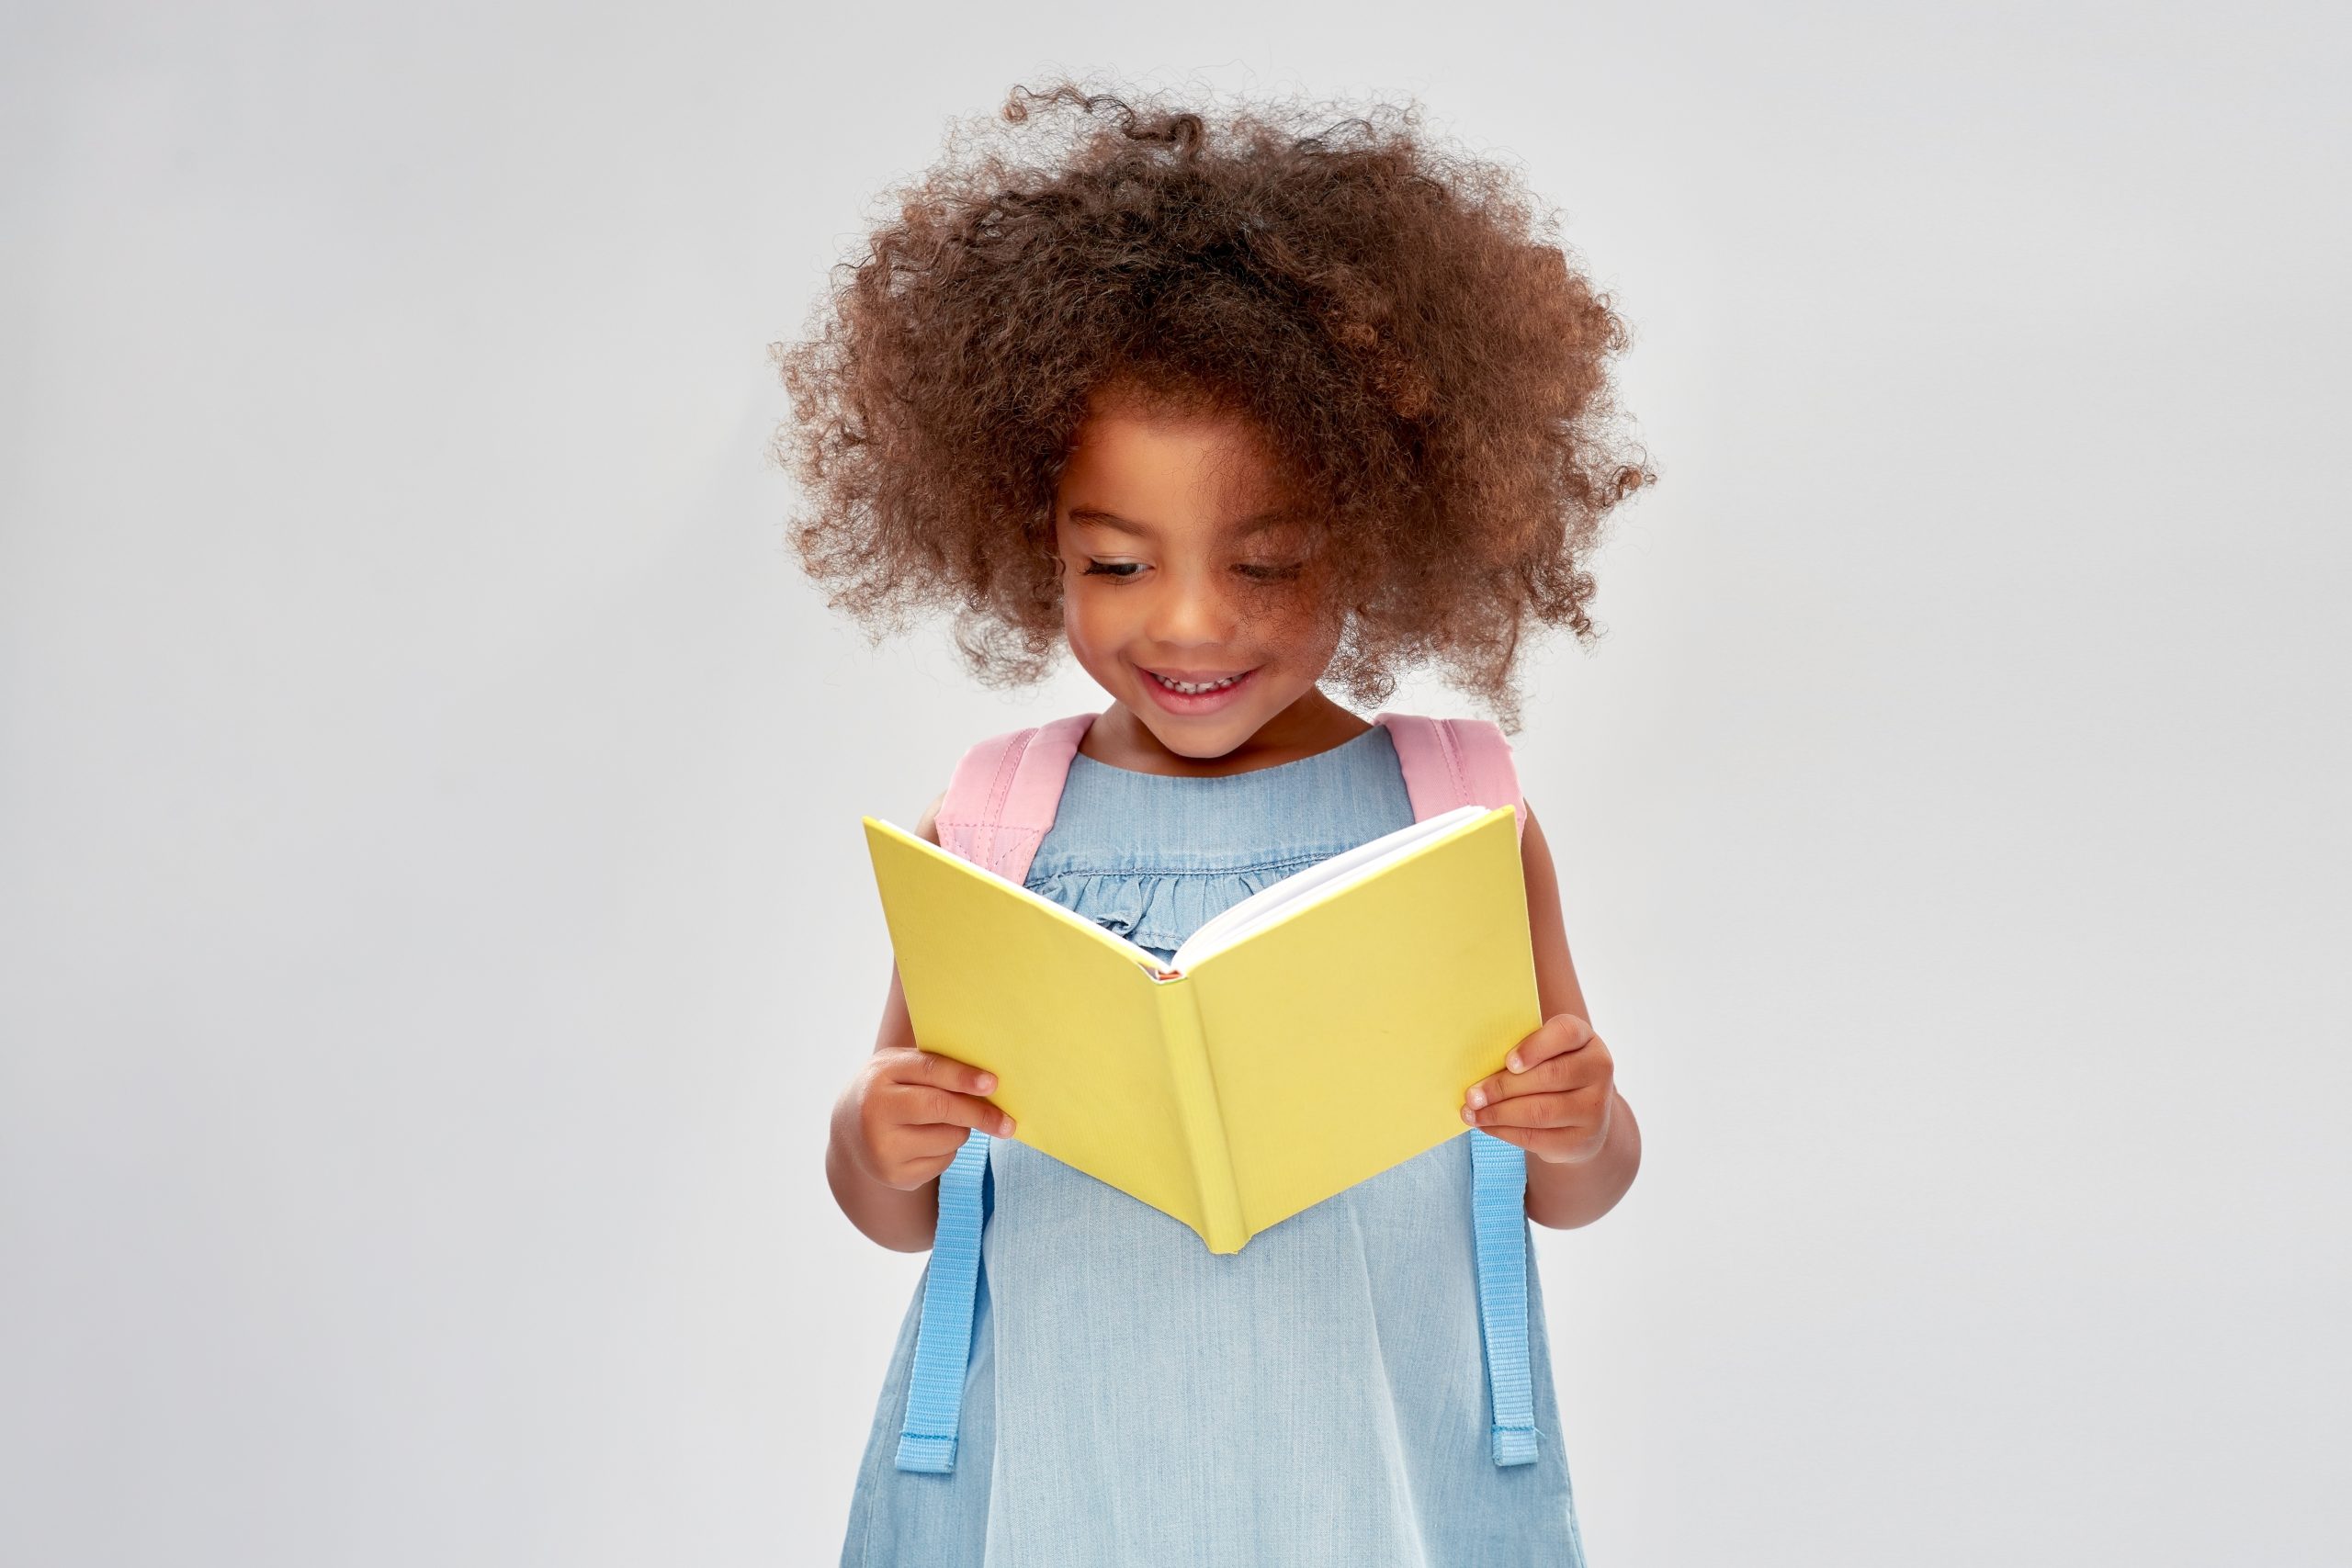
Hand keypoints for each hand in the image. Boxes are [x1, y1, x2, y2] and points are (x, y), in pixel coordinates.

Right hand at [845, 1047, 1015, 1190]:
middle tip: (1007, 1121)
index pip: (928, 1072)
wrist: (849, 1129)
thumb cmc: (888, 1088)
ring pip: (949, 1138)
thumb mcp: (899, 1066)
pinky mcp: (896, 1176)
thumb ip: (934, 1066)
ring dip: (961, 1129)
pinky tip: (926, 1141)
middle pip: (941, 1109)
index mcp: (879, 1076)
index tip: (992, 1083)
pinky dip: (947, 1149)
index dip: (963, 1078)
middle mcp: (875, 1114)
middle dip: (979, 1113)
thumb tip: (988, 1082)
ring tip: (941, 1121)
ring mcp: (884, 1149)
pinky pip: (944, 1161)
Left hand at [1460, 1013, 1614, 1164]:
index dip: (1536, 1046)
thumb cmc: (1551, 1073)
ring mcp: (1595, 1108)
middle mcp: (1598, 1070)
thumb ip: (1521, 1051)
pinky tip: (1486, 1125)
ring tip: (1471, 1112)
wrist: (1582, 1117)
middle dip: (1503, 1087)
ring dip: (1499, 1113)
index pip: (1566, 1033)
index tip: (1508, 1061)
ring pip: (1541, 1111)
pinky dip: (1504, 1132)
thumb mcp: (1545, 1053)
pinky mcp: (1582, 1141)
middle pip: (1549, 1076)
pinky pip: (1537, 1137)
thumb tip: (1476, 1063)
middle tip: (1472, 1095)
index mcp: (1586, 1040)